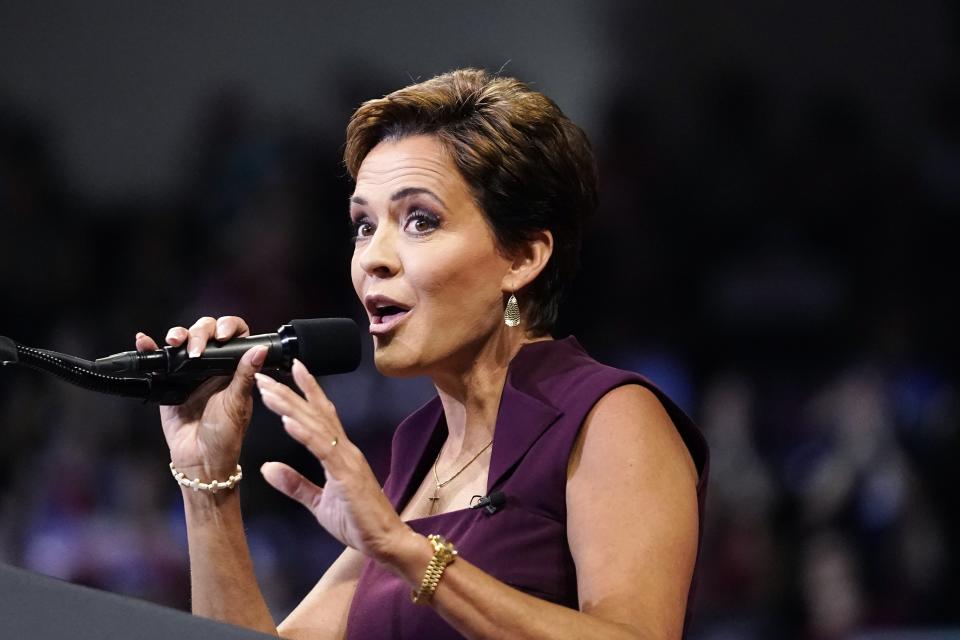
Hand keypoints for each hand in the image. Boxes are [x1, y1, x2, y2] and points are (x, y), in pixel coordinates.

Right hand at [136, 316, 266, 479]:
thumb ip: (245, 375)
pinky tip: (144, 340)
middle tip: (197, 350)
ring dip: (177, 334)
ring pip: (183, 341)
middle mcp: (212, 365)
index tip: (222, 336)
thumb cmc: (225, 435)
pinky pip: (158, 360)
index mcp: (234, 367)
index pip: (235, 334)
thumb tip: (260, 349)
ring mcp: (189, 372)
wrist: (200, 460)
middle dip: (200, 332)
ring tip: (174, 341)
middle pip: (206, 332)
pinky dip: (149, 347)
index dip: (229, 327)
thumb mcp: (237, 404)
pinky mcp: (168, 382)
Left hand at [255, 360, 412, 561]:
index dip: (306, 392)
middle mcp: (345, 450)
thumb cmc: (359, 522)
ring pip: (316, 425)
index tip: (290, 370)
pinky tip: (288, 421)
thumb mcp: (319, 504)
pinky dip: (305, 433)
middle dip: (289, 393)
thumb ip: (295, 484)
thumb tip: (266, 468)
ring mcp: (348, 460)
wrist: (386, 542)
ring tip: (270, 392)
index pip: (321, 416)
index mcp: (340, 454)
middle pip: (315, 414)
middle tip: (264, 377)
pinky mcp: (347, 475)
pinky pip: (323, 449)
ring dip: (291, 407)